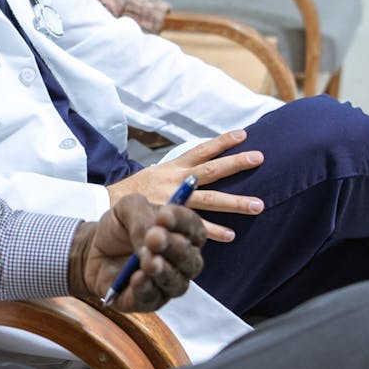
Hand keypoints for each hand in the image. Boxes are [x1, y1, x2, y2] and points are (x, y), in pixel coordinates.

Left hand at [68, 194, 205, 311]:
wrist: (91, 250)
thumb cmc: (118, 229)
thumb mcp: (126, 209)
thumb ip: (142, 215)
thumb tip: (152, 237)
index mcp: (182, 234)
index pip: (195, 229)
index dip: (183, 223)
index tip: (164, 216)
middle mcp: (181, 262)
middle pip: (191, 260)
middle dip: (173, 248)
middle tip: (154, 238)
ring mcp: (166, 284)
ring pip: (176, 283)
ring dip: (163, 272)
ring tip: (148, 261)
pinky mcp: (147, 301)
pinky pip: (152, 299)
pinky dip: (145, 288)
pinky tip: (137, 278)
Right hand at [107, 130, 263, 241]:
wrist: (110, 204)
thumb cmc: (137, 190)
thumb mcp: (156, 173)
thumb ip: (179, 172)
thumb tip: (202, 167)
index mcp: (174, 167)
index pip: (201, 150)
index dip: (221, 141)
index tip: (243, 134)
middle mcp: (176, 180)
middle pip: (211, 170)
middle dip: (236, 163)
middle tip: (259, 158)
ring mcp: (174, 199)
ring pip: (209, 199)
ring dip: (235, 202)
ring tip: (258, 205)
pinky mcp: (169, 217)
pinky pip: (195, 224)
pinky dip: (214, 230)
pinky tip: (231, 235)